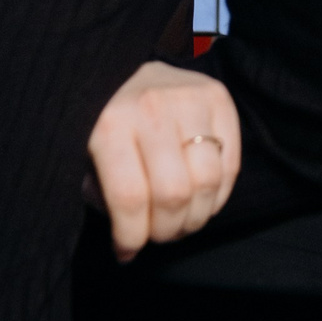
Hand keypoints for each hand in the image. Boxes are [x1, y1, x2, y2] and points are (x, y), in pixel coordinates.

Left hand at [87, 61, 240, 260]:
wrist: (132, 68)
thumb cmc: (110, 126)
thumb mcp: (90, 158)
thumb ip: (105, 196)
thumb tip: (129, 239)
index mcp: (111, 125)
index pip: (130, 198)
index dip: (131, 236)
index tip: (127, 252)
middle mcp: (152, 109)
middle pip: (173, 194)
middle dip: (166, 230)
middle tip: (159, 236)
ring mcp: (191, 100)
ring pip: (207, 183)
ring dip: (195, 218)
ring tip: (182, 223)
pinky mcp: (220, 99)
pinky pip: (230, 167)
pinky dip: (217, 198)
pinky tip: (201, 202)